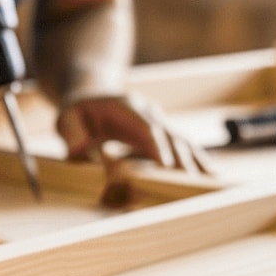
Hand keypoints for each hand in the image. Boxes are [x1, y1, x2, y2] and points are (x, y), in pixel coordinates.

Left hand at [56, 92, 209, 174]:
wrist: (91, 94)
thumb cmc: (77, 111)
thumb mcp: (65, 118)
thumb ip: (71, 134)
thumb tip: (80, 152)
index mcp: (126, 107)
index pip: (145, 127)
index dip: (157, 146)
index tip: (167, 166)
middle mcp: (147, 112)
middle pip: (169, 134)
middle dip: (181, 158)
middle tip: (192, 181)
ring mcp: (157, 120)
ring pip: (181, 139)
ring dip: (195, 160)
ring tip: (210, 180)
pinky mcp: (161, 132)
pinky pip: (182, 145)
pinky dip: (196, 159)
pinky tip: (209, 175)